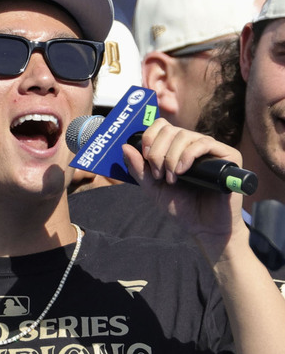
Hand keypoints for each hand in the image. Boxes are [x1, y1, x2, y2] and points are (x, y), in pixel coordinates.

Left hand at [122, 119, 247, 255]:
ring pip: (185, 135)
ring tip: (172, 179)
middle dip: (158, 152)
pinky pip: (204, 143)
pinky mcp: (228, 155)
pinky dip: (188, 155)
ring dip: (171, 157)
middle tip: (158, 174)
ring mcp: (211, 149)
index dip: (149, 137)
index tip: (146, 157)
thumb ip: (140, 169)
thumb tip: (125, 146)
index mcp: (177, 149)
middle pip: (170, 129)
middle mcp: (194, 145)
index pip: (161, 126)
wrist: (205, 228)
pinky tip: (182, 172)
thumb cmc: (182, 208)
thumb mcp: (154, 188)